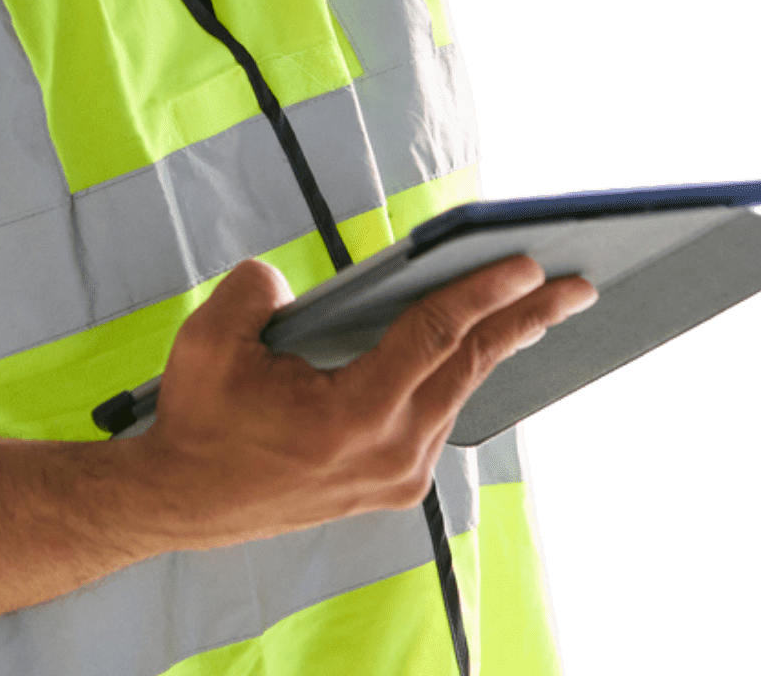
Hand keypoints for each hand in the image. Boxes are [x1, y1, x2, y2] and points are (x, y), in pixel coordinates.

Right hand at [130, 254, 596, 548]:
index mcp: (353, 416)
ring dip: (498, 344)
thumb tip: (289, 282)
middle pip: (470, 366)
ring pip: (459, 392)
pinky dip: (462, 373)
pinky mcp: (391, 482)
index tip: (527, 261)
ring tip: (541, 306)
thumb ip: (256, 290)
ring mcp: (396, 474)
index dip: (482, 291)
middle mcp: (390, 452)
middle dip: (525, 318)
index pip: (435, 336)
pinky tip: (479, 347)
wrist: (183, 499)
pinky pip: (439, 413)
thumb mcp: (209, 339)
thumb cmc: (199, 419)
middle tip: (577, 282)